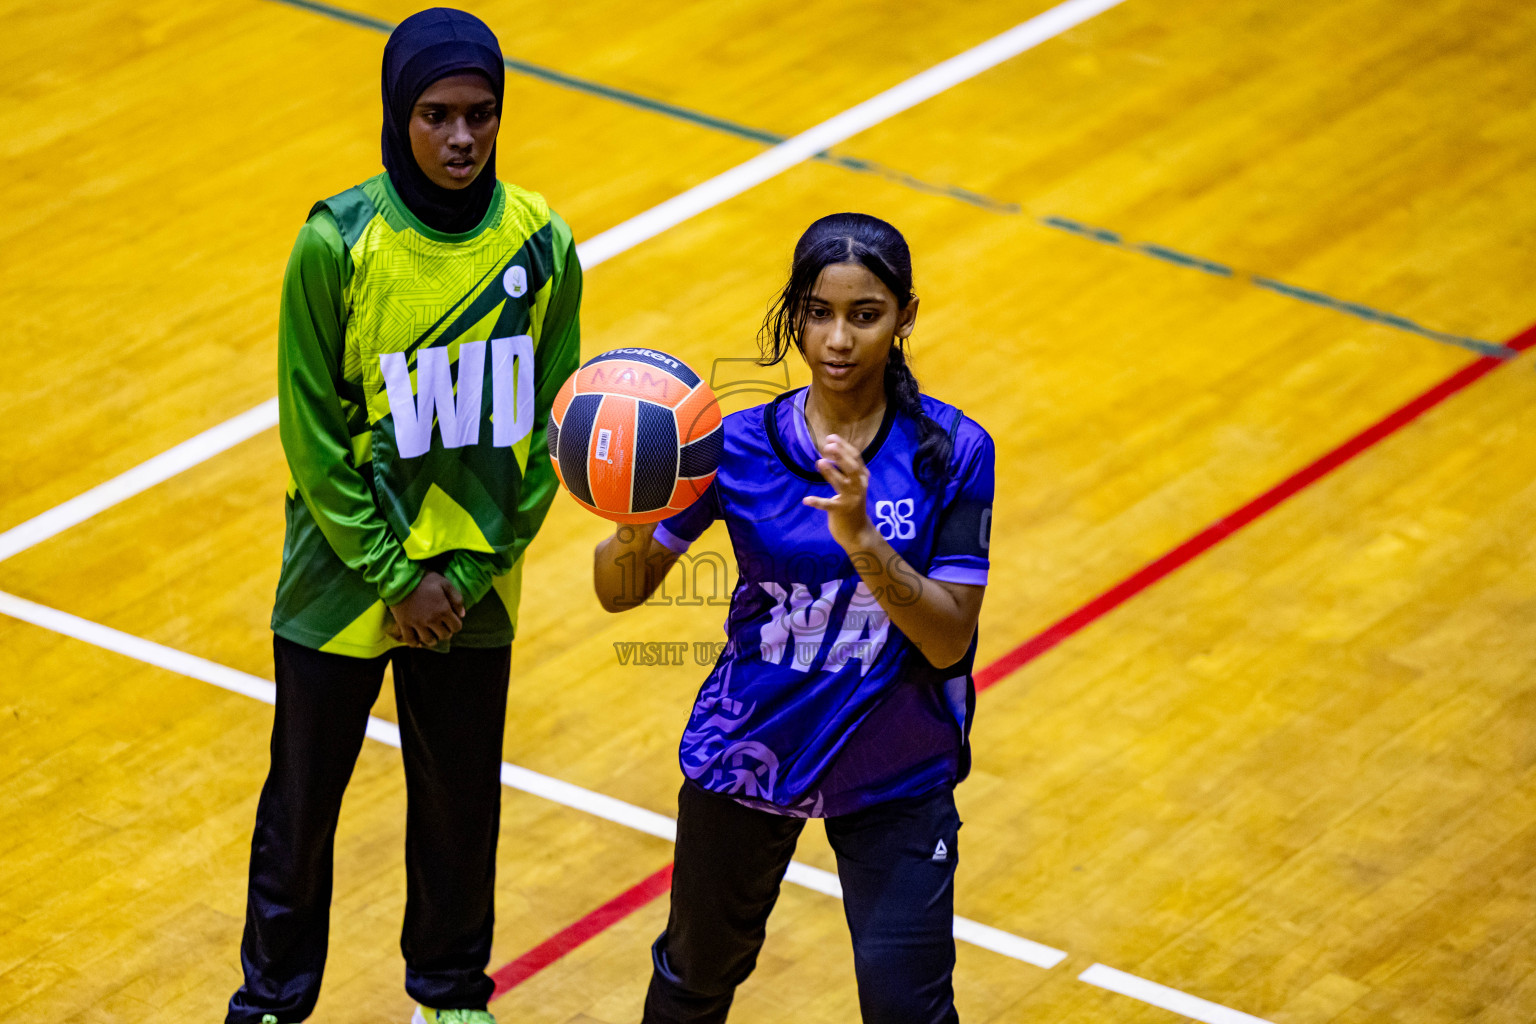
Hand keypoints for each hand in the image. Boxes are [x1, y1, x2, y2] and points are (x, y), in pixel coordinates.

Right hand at [386, 571, 465, 647]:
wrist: (401, 577)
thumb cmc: (425, 579)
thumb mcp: (445, 583)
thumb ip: (456, 598)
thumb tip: (462, 615)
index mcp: (443, 610)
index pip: (456, 627)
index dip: (456, 625)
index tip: (452, 621)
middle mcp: (431, 620)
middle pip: (444, 635)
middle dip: (445, 632)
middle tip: (442, 627)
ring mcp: (417, 624)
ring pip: (429, 640)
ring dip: (432, 639)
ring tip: (431, 634)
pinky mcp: (404, 624)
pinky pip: (410, 640)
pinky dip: (415, 643)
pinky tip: (418, 640)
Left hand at [803, 434, 877, 550]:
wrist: (857, 532)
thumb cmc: (851, 504)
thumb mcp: (854, 485)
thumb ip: (846, 469)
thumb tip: (831, 448)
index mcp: (862, 478)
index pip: (856, 458)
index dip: (844, 446)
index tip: (831, 437)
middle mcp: (859, 487)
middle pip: (853, 468)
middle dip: (841, 455)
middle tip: (827, 445)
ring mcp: (851, 499)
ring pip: (842, 484)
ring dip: (831, 473)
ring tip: (819, 462)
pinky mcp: (840, 511)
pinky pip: (828, 505)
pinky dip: (817, 502)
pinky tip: (806, 500)